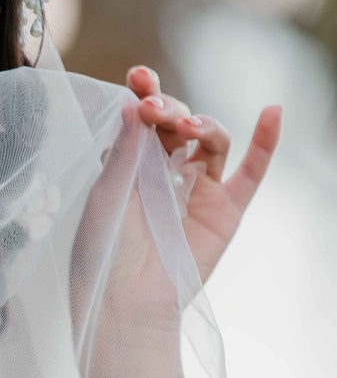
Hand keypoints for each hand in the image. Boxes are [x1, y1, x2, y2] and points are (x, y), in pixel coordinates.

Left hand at [126, 65, 281, 284]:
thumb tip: (136, 102)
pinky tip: (273, 112)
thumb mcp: (108, 192)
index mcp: (130, 164)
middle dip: (168, 108)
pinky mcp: (225, 211)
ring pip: (212, 140)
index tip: (139, 76)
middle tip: (155, 109)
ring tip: (188, 126)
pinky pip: (251, 173)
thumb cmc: (104, 249)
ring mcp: (197, 189)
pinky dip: (265, 142)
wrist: (125, 301)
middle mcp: (165, 172)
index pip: (143, 119)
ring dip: (203, 123)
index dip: (145, 93)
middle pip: (178, 123)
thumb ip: (126, 149)